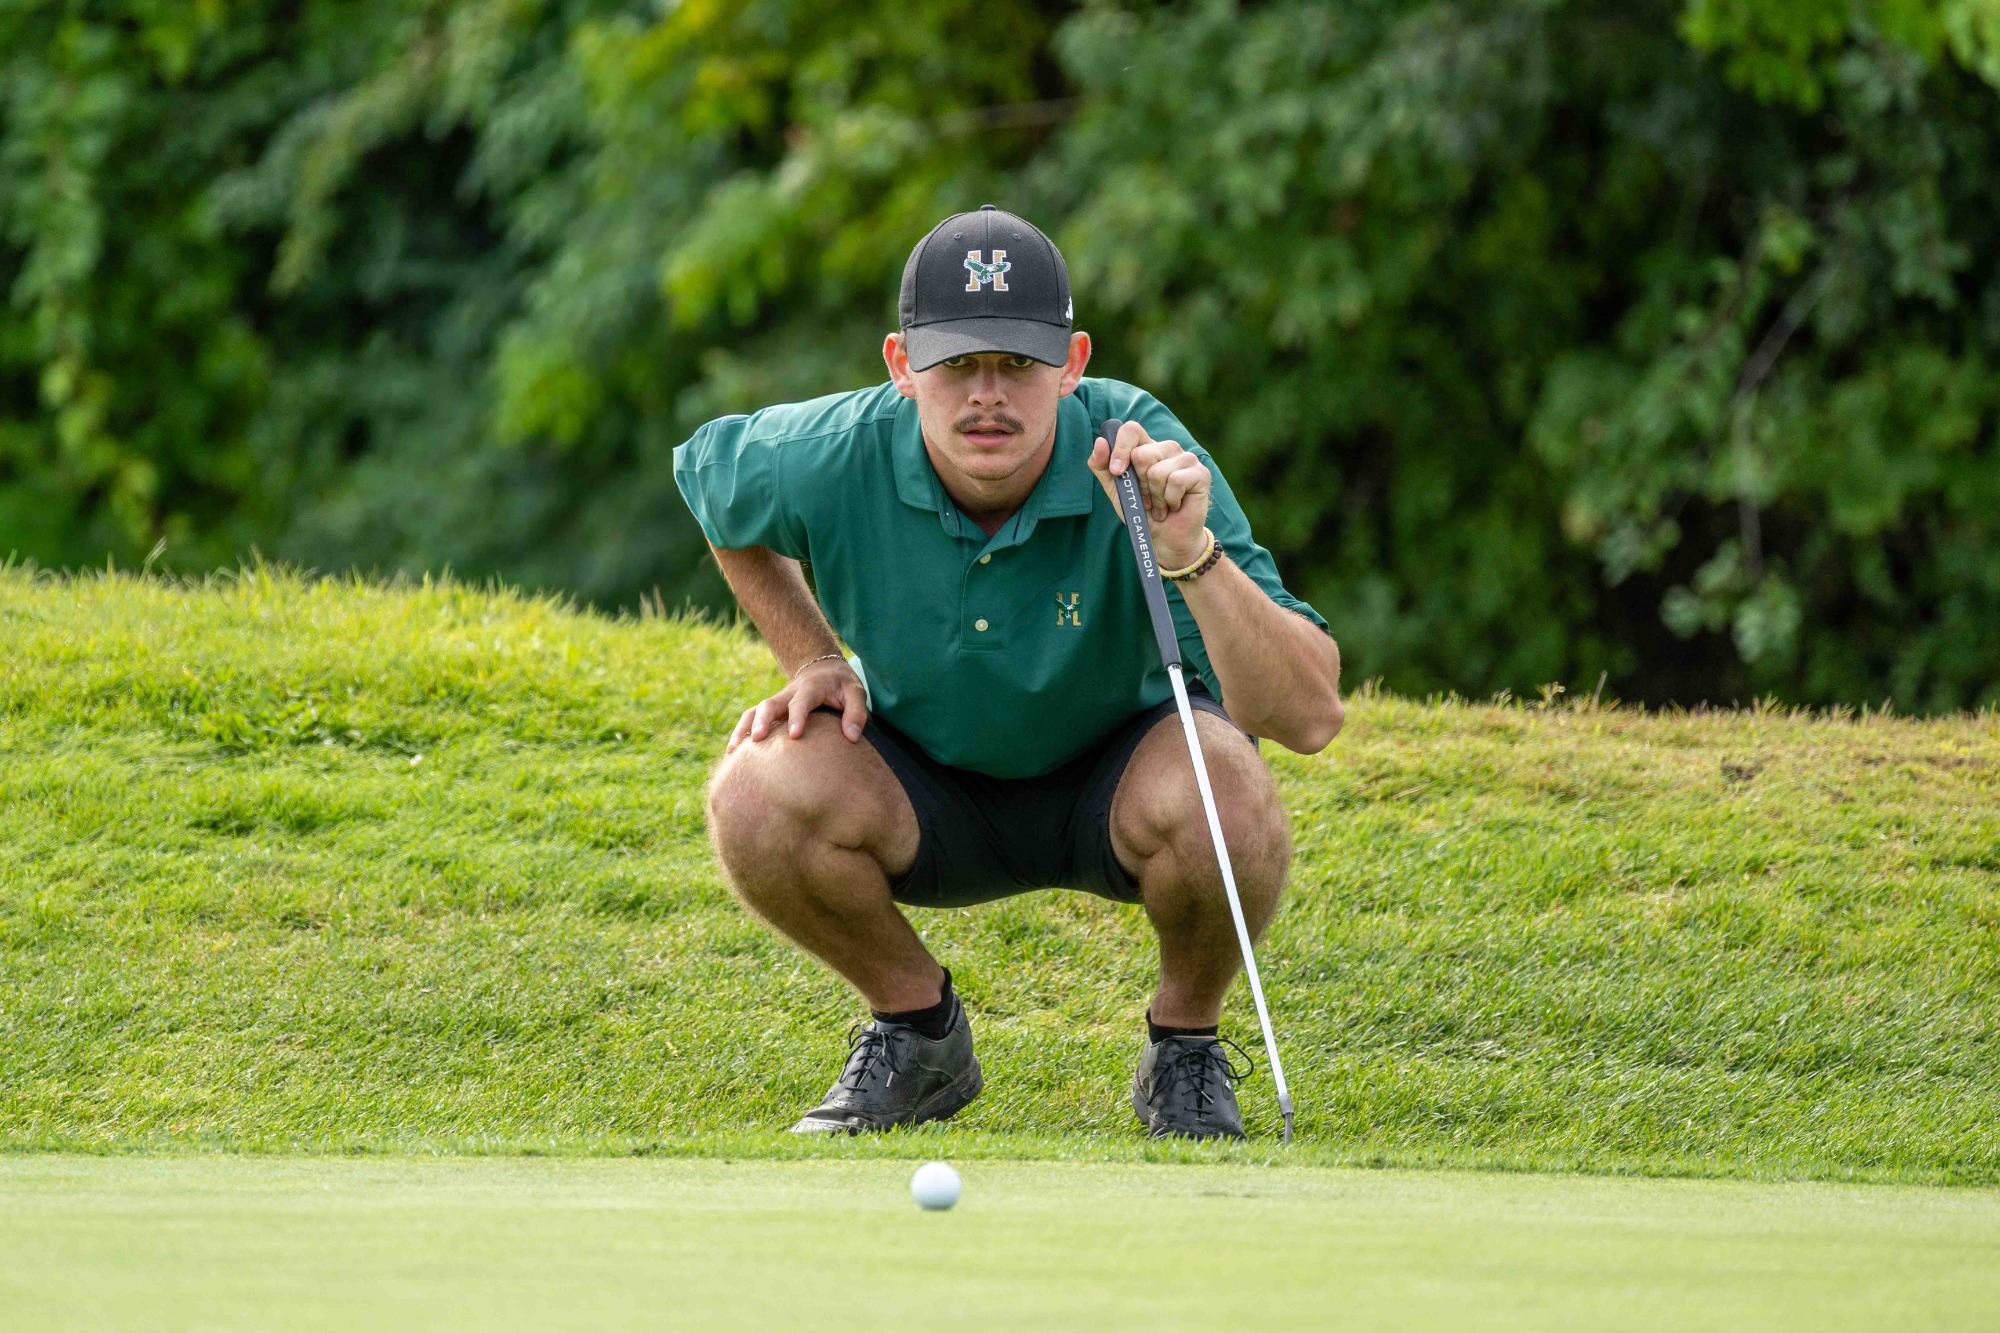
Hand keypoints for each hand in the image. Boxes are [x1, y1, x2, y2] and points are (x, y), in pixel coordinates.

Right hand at [726, 660, 868, 753]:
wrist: (823, 669)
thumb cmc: (841, 685)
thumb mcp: (856, 692)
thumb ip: (856, 713)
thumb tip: (851, 738)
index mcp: (811, 688)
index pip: (801, 702)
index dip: (796, 717)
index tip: (794, 736)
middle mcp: (789, 693)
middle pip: (770, 704)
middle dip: (762, 721)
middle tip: (758, 739)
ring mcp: (777, 702)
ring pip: (754, 711)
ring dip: (743, 729)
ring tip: (734, 752)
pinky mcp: (771, 711)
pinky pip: (750, 719)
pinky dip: (740, 733)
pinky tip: (733, 755)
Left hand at [1087, 421, 1211, 569]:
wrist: (1165, 539)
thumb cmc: (1141, 512)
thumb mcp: (1116, 490)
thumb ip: (1102, 467)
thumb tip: (1100, 442)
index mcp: (1147, 447)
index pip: (1131, 430)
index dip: (1121, 449)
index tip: (1117, 472)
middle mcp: (1167, 448)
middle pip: (1142, 454)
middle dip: (1139, 485)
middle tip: (1146, 499)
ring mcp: (1186, 459)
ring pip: (1157, 471)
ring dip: (1154, 497)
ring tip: (1160, 506)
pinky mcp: (1201, 473)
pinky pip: (1175, 481)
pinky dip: (1169, 501)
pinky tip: (1174, 506)